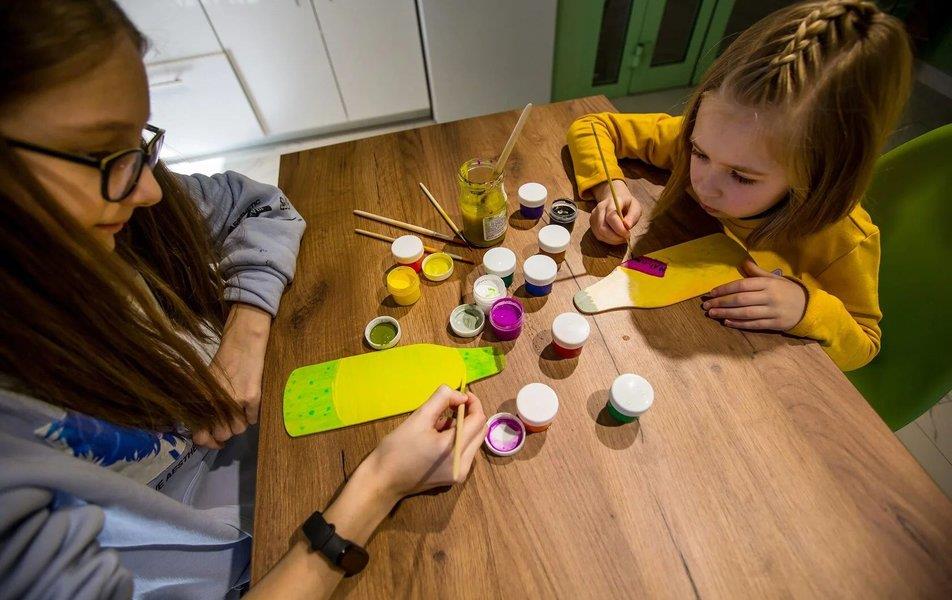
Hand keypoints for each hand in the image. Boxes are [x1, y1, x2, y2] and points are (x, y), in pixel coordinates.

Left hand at [193, 304, 271, 448]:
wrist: (243, 343)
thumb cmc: (223, 361)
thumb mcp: (206, 382)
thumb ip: (204, 405)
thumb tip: (206, 428)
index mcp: (204, 400)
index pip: (201, 434)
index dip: (207, 442)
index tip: (214, 442)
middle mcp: (218, 403)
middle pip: (224, 434)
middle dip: (227, 430)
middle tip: (230, 421)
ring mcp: (236, 401)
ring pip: (240, 429)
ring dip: (241, 422)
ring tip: (241, 409)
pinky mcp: (252, 398)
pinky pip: (253, 419)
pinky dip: (253, 414)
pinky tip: (250, 402)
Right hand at [364, 385, 486, 501]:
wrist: (383, 481)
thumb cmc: (397, 449)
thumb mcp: (418, 417)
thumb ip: (442, 399)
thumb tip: (461, 396)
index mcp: (454, 448)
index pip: (478, 419)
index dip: (473, 403)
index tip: (460, 394)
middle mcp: (463, 464)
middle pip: (480, 431)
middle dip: (469, 414)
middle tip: (450, 406)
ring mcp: (460, 473)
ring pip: (474, 441)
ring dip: (463, 427)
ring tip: (437, 425)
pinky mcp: (455, 477)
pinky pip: (465, 452)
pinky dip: (458, 440)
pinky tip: (438, 439)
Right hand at [589, 180, 641, 244]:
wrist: (615, 200)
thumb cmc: (627, 205)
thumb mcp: (635, 207)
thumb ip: (633, 216)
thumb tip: (627, 226)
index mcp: (611, 202)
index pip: (611, 217)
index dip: (619, 229)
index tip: (628, 234)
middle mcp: (599, 208)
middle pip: (602, 227)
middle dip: (615, 237)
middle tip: (626, 238)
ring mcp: (594, 216)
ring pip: (599, 233)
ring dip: (612, 240)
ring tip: (622, 238)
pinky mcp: (592, 223)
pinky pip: (598, 235)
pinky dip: (608, 240)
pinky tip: (616, 237)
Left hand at [702, 259, 806, 330]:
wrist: (809, 307)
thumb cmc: (787, 291)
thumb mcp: (775, 278)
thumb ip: (758, 272)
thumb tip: (744, 262)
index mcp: (768, 283)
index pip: (742, 285)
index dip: (725, 289)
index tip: (711, 292)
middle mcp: (769, 296)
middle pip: (741, 300)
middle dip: (721, 302)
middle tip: (706, 305)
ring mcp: (773, 311)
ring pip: (745, 313)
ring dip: (726, 313)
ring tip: (712, 314)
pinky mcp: (775, 324)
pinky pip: (754, 324)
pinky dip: (739, 324)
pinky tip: (727, 322)